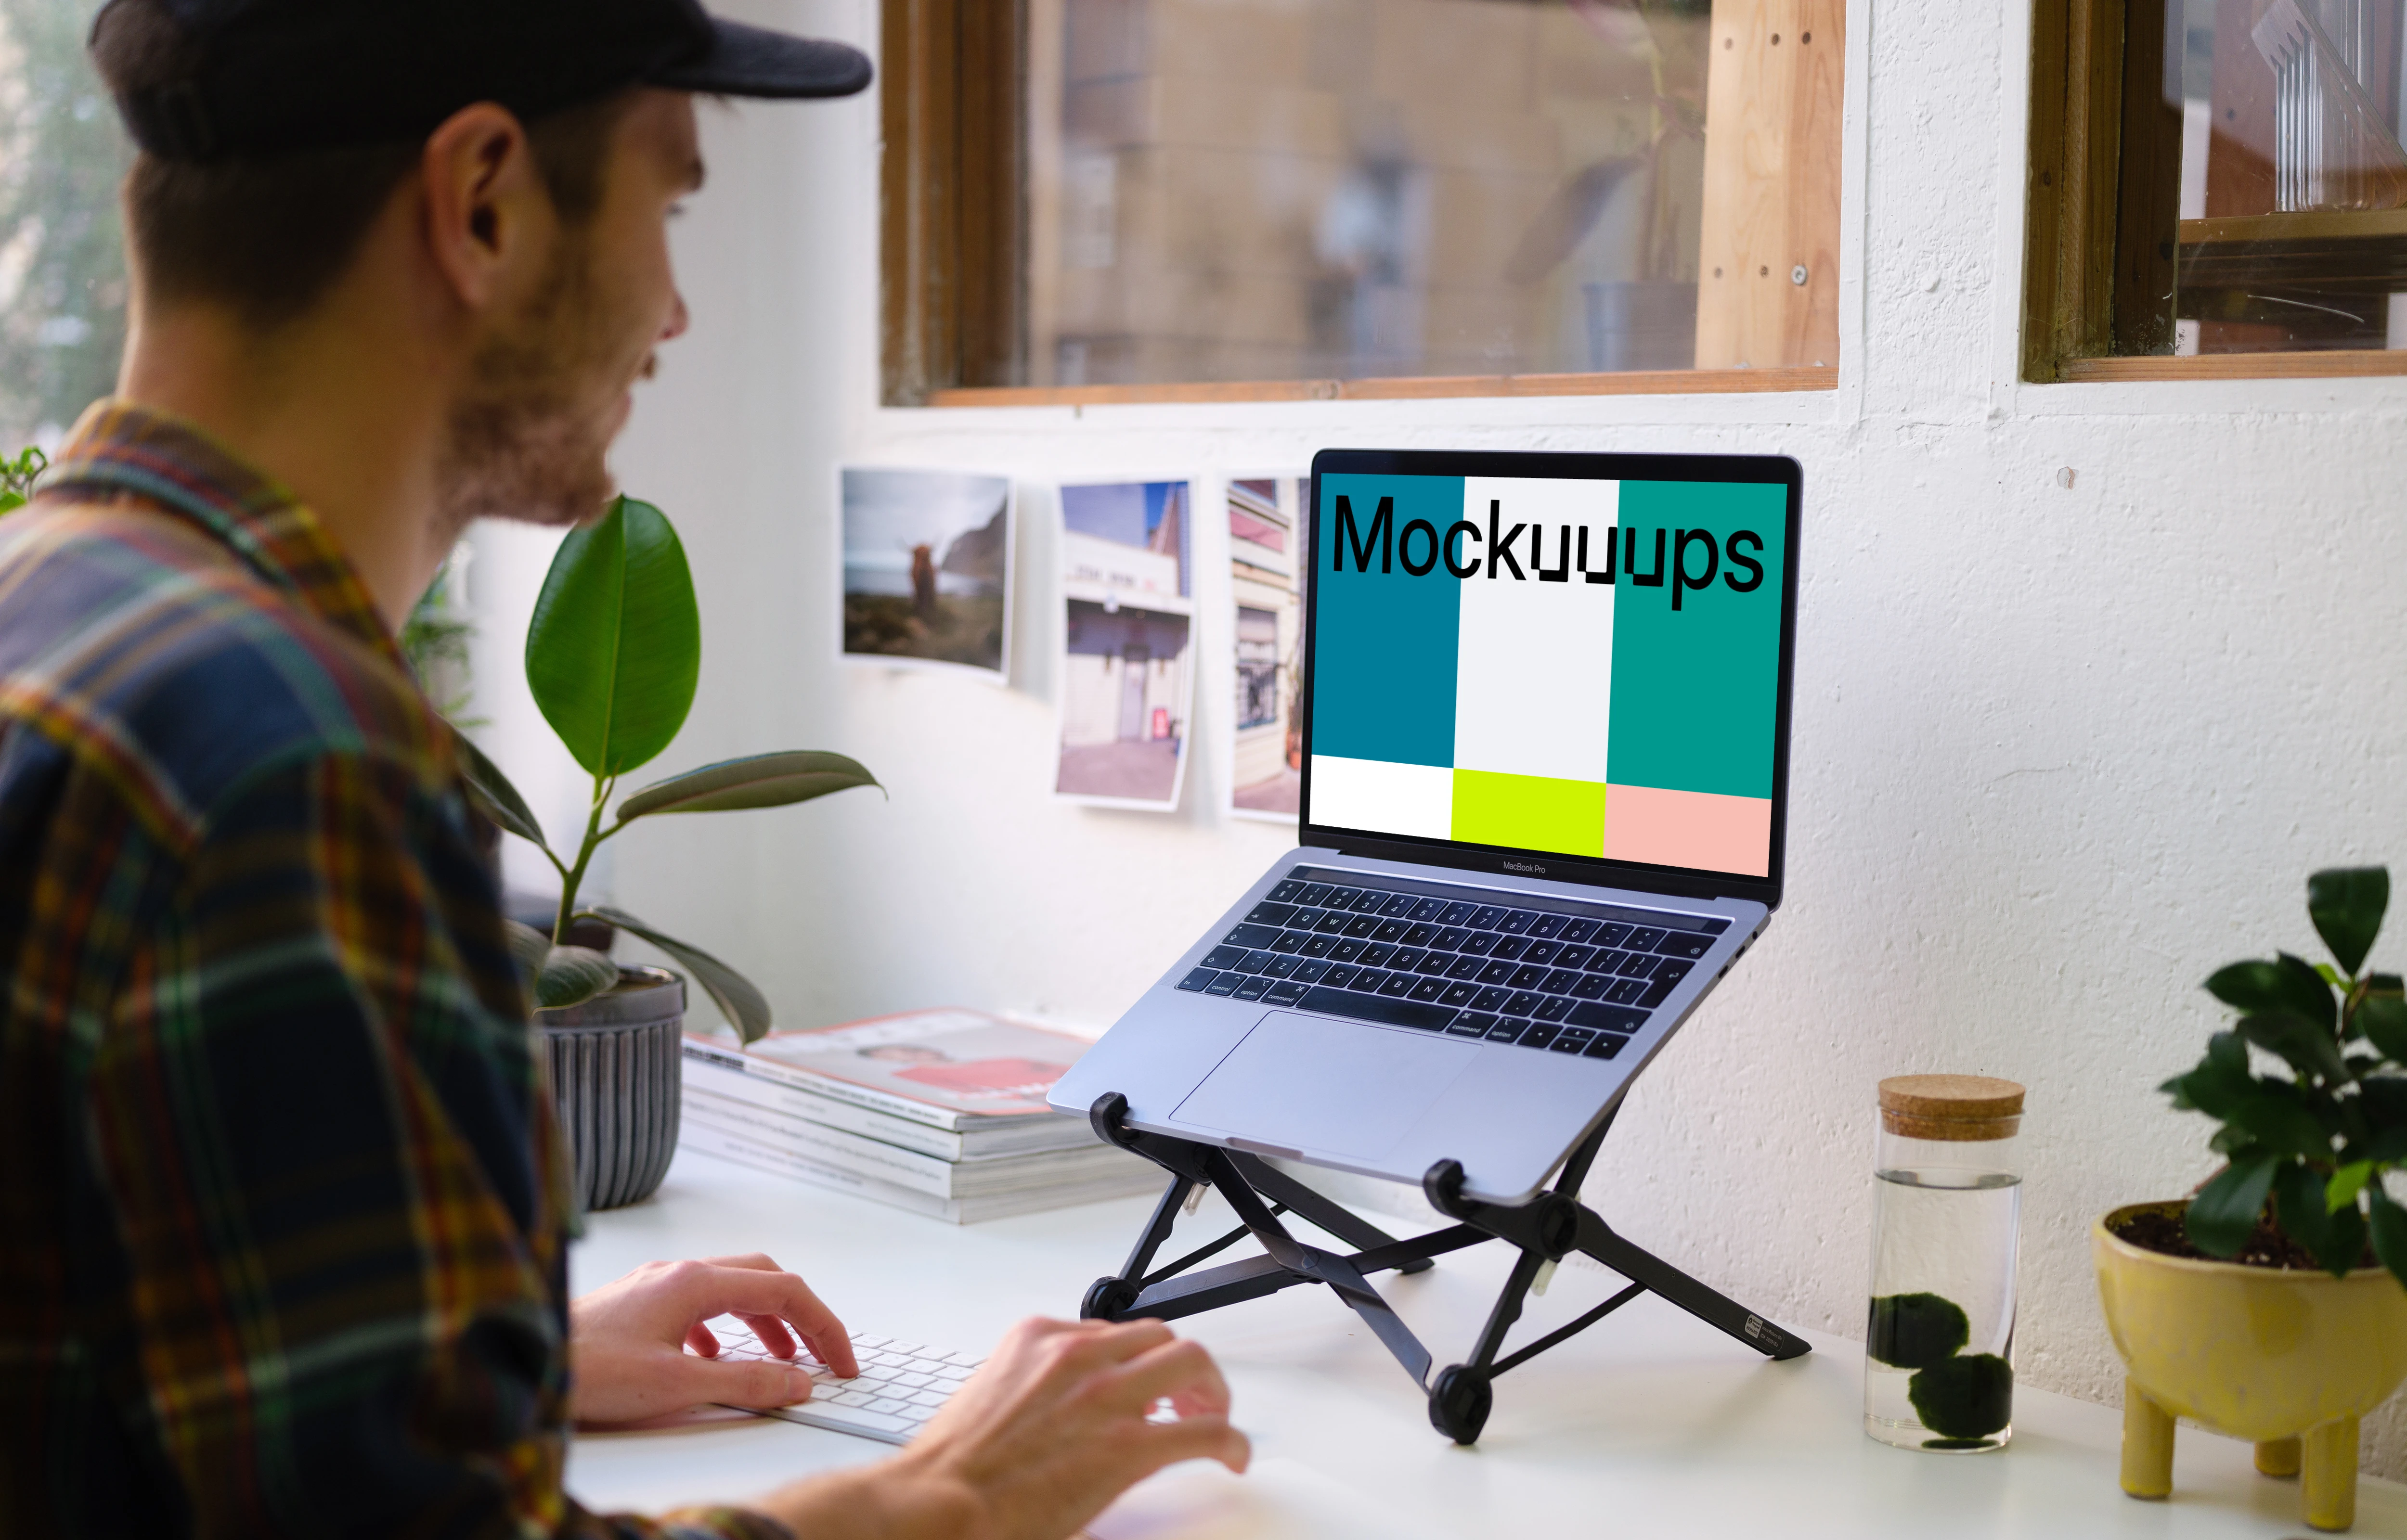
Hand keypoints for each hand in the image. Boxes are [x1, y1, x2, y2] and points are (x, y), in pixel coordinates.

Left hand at [567, 1252, 857, 1424]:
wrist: (523, 1366)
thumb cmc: (588, 1371)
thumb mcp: (679, 1385)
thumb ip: (746, 1382)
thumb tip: (798, 1382)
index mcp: (696, 1281)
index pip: (785, 1290)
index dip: (824, 1326)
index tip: (843, 1362)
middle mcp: (678, 1272)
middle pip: (762, 1278)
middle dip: (800, 1316)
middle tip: (822, 1355)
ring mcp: (654, 1285)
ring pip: (729, 1290)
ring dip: (763, 1321)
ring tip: (779, 1359)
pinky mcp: (635, 1304)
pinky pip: (696, 1305)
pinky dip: (723, 1327)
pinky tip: (714, 1356)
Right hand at [753, 1316, 1247, 1539]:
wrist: (937, 1501)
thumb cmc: (952, 1465)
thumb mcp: (991, 1394)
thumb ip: (1033, 1386)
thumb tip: (1056, 1409)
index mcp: (1038, 1338)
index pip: (1112, 1330)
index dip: (1136, 1359)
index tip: (1144, 1382)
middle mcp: (1077, 1354)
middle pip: (1160, 1336)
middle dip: (1182, 1366)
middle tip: (1188, 1398)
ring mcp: (1107, 1396)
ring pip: (1192, 1362)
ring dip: (1212, 1390)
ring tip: (1214, 1418)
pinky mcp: (1128, 1445)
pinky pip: (1205, 1431)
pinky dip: (1230, 1440)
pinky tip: (1233, 1456)